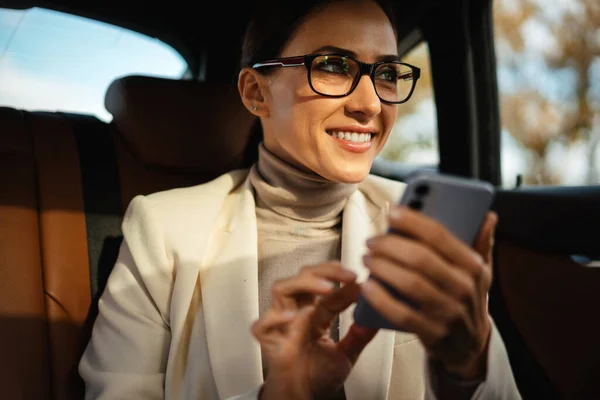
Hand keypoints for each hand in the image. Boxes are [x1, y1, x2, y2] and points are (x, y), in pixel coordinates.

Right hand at [252, 262, 377, 398]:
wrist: (301, 397)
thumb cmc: (317, 376)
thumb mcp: (346, 354)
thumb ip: (359, 335)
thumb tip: (376, 318)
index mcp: (314, 313)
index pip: (325, 286)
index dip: (340, 277)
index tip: (359, 279)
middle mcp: (296, 312)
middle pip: (303, 277)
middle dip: (324, 270)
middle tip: (347, 275)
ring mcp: (281, 324)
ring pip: (281, 289)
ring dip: (303, 283)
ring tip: (326, 287)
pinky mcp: (268, 341)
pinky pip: (262, 325)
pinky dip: (274, 317)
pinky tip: (291, 316)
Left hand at [361, 206, 497, 379]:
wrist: (469, 346)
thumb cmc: (466, 299)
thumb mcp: (479, 272)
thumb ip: (481, 242)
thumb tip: (488, 216)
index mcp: (474, 267)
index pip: (440, 236)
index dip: (413, 222)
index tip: (393, 213)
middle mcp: (464, 289)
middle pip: (420, 258)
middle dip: (390, 245)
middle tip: (372, 241)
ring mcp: (449, 313)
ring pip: (410, 284)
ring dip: (382, 268)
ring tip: (367, 258)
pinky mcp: (433, 334)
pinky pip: (402, 314)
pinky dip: (382, 299)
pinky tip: (368, 287)